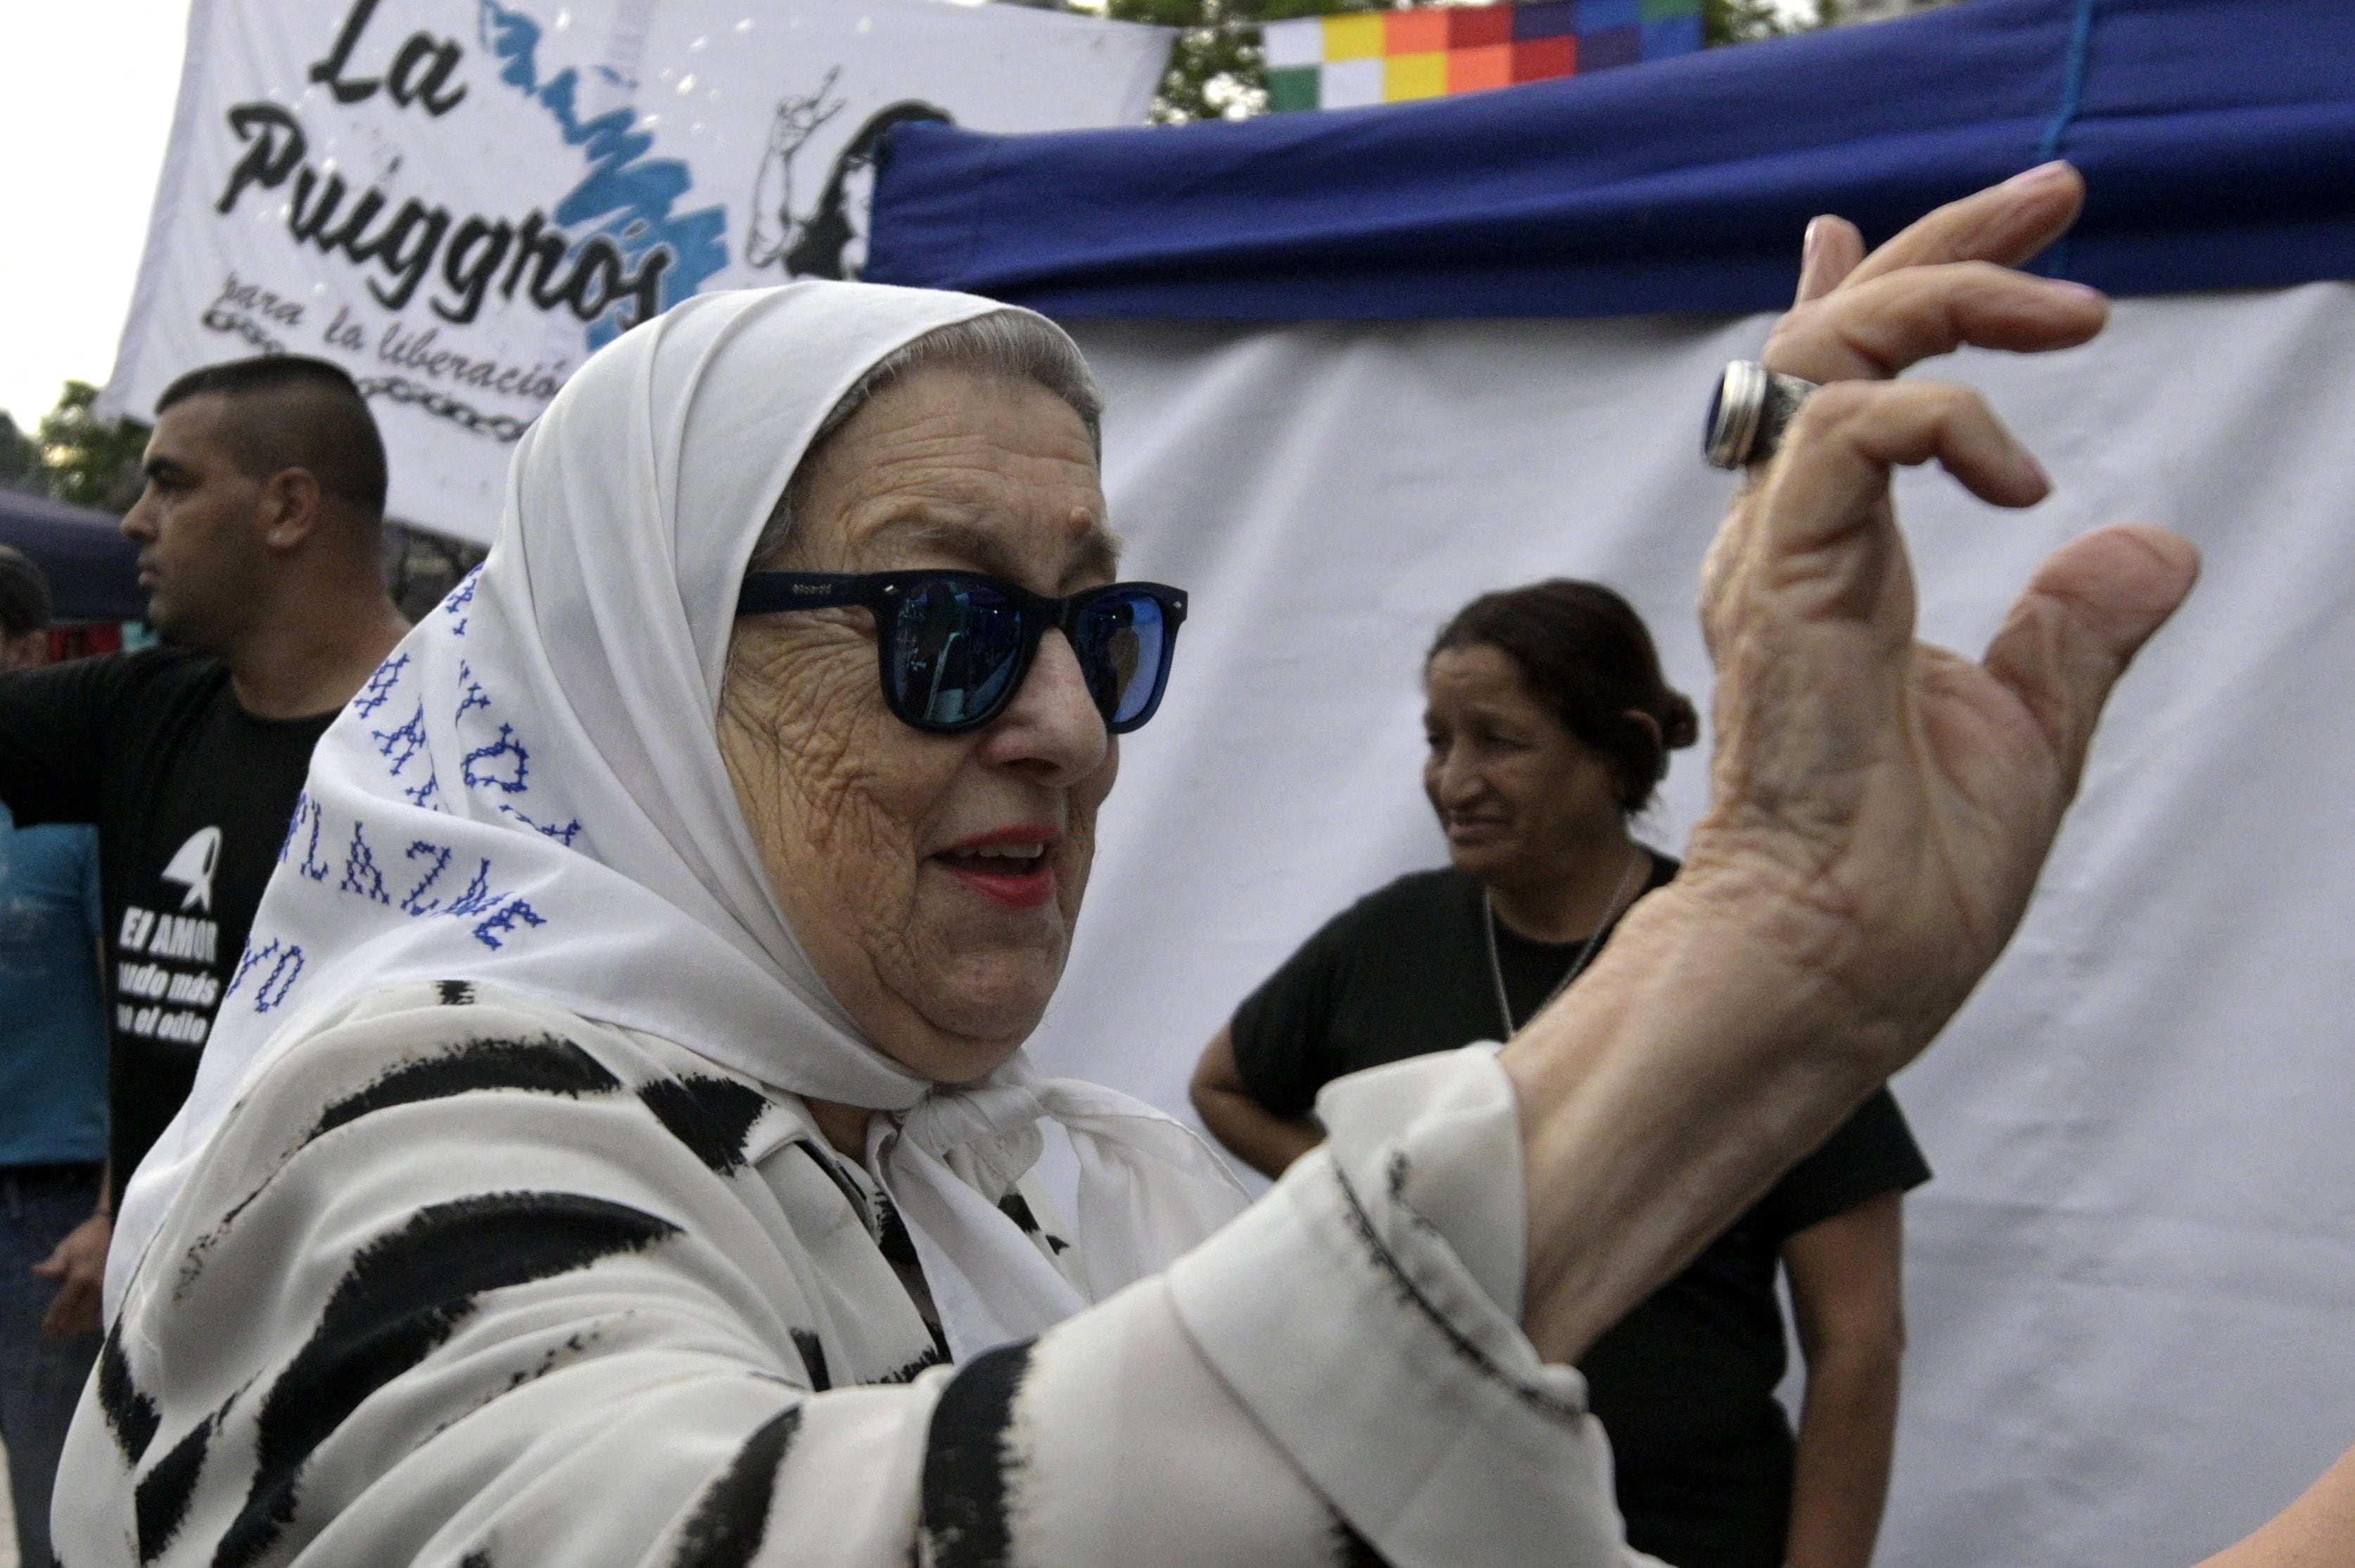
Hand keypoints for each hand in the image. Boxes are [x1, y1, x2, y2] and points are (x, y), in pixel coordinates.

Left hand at [33, 1209, 110, 1337]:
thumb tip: (37, 1272)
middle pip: (80, 1315)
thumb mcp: (68, 1246)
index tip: (47, 1329)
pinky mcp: (123, 1287)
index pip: (63, 1305)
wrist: (121, 1226)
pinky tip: (95, 1320)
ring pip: (97, 1316)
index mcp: (81, 1279)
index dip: (54, 1318)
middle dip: (68, 1327)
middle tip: (58, 1335)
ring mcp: (112, 1289)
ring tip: (75, 1330)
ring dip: (84, 1325)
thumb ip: (54, 1264)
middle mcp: (97, 1289)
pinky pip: (111, 1308)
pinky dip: (100, 1318)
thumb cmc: (91, 1235)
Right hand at [1506, 165, 2197, 1365]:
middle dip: (1945, 254)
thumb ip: (2071, 628)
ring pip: (1830, 355)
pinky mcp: (1786, 581)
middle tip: (2056, 200)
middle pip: (1838, 343)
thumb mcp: (2030, 730)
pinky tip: (2023, 472)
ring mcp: (1777, 560)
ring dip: (1951, 298)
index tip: (1992, 247)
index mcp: (1833, 571)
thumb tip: (2150, 541)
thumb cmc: (1897, 885)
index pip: (1848, 399)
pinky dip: (1942, 416)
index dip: (1904, 304)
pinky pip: (1850, 434)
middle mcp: (1790, 548)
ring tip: (2073, 303)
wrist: (1830, 971)